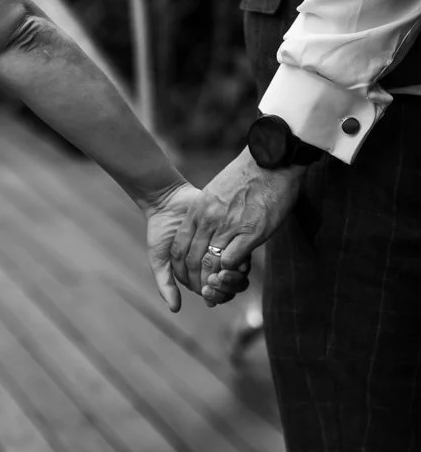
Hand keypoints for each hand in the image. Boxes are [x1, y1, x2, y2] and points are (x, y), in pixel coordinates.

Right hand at [145, 182, 251, 312]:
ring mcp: (226, 249)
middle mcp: (216, 263)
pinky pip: (243, 252)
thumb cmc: (161, 231)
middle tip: (213, 285)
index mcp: (201, 273)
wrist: (168, 202)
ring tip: (218, 275)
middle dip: (224, 289)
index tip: (205, 292)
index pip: (217, 294)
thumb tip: (175, 309)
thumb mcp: (159, 259)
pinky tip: (227, 260)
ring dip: (231, 278)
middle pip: (232, 287)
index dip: (215, 296)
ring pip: (240, 273)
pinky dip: (237, 260)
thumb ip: (165, 284)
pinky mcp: (232, 234)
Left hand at [170, 148, 304, 294]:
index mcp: (198, 210)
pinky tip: (233, 275)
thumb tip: (204, 227)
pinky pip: (231, 260)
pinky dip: (230, 272)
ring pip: (210, 263)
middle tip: (201, 292)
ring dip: (211, 282)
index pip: (179, 246)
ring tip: (214, 291)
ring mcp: (228, 226)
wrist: (272, 158)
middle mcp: (208, 219)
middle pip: (192, 259)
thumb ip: (207, 210)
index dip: (180, 267)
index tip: (185, 277)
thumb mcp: (215, 191)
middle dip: (193, 281)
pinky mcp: (250, 232)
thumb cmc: (248, 174)